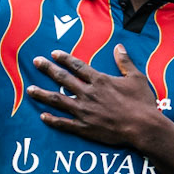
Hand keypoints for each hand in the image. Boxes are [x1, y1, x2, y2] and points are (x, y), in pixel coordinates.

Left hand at [26, 43, 164, 152]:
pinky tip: (43, 116)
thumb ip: (125, 62)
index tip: (53, 54)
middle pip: (63, 79)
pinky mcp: (85, 128)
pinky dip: (52, 120)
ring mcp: (84, 111)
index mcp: (100, 81)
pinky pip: (64, 123)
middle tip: (36, 62)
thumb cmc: (142, 103)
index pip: (77, 66)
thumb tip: (119, 46)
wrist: (143, 128)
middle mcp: (88, 94)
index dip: (64, 59)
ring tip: (30, 90)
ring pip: (58, 100)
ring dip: (43, 94)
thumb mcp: (136, 78)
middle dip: (48, 69)